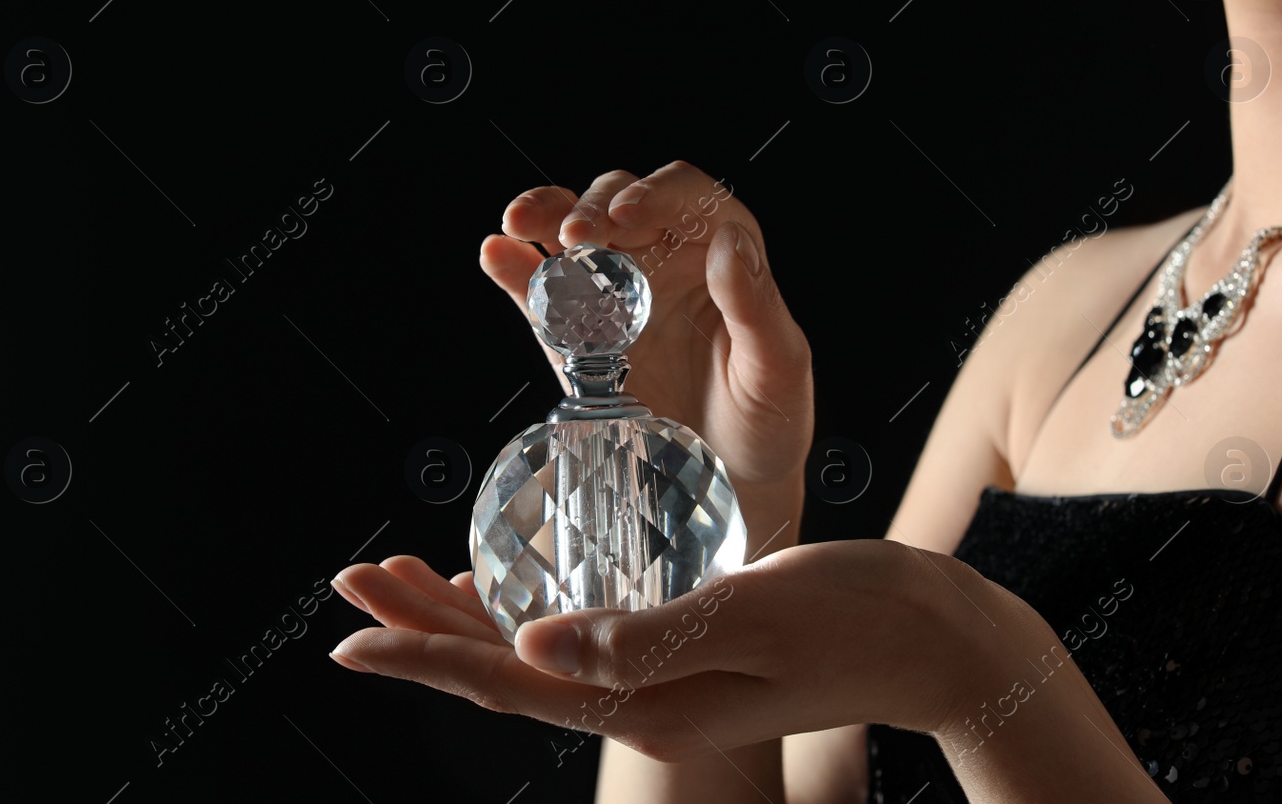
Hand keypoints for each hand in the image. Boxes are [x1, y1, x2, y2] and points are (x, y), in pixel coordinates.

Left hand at [329, 543, 1008, 762]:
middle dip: (426, 629)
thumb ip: (647, 636)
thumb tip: (533, 646)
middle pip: (510, 669)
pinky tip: (500, 582)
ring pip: (536, 651)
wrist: (928, 631)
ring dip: (463, 616)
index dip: (429, 654)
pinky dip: (527, 604)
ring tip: (401, 577)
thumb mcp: (755, 615)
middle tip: (354, 582)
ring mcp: (662, 681)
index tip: (353, 636)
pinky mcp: (678, 646)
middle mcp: (646, 703)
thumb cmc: (856, 615)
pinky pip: (580, 633)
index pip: (516, 683)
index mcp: (655, 705)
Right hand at [479, 160, 812, 487]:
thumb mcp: (778, 365)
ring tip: (518, 222)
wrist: (731, 480)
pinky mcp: (577, 332)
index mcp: (720, 250)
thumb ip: (755, 303)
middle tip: (576, 236)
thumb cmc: (768, 419)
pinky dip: (516, 268)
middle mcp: (664, 257)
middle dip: (592, 207)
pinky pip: (542, 290)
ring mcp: (615, 292)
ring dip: (543, 218)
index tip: (630, 215)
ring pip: (571, 230)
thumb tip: (728, 240)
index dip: (654, 192)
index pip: (684, 195)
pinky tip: (497, 253)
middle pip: (617, 201)